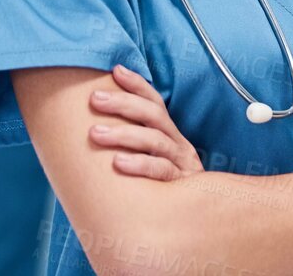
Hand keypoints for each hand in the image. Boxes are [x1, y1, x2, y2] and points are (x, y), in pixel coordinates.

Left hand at [87, 64, 203, 180]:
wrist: (198, 221)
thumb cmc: (166, 189)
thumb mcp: (154, 162)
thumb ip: (135, 145)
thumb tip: (95, 127)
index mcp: (170, 135)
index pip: (154, 102)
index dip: (136, 84)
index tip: (115, 70)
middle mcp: (177, 144)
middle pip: (153, 115)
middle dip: (122, 103)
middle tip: (94, 99)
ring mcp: (181, 164)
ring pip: (154, 140)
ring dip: (123, 134)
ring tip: (95, 133)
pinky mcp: (181, 186)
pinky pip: (161, 171)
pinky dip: (140, 165)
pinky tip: (118, 164)